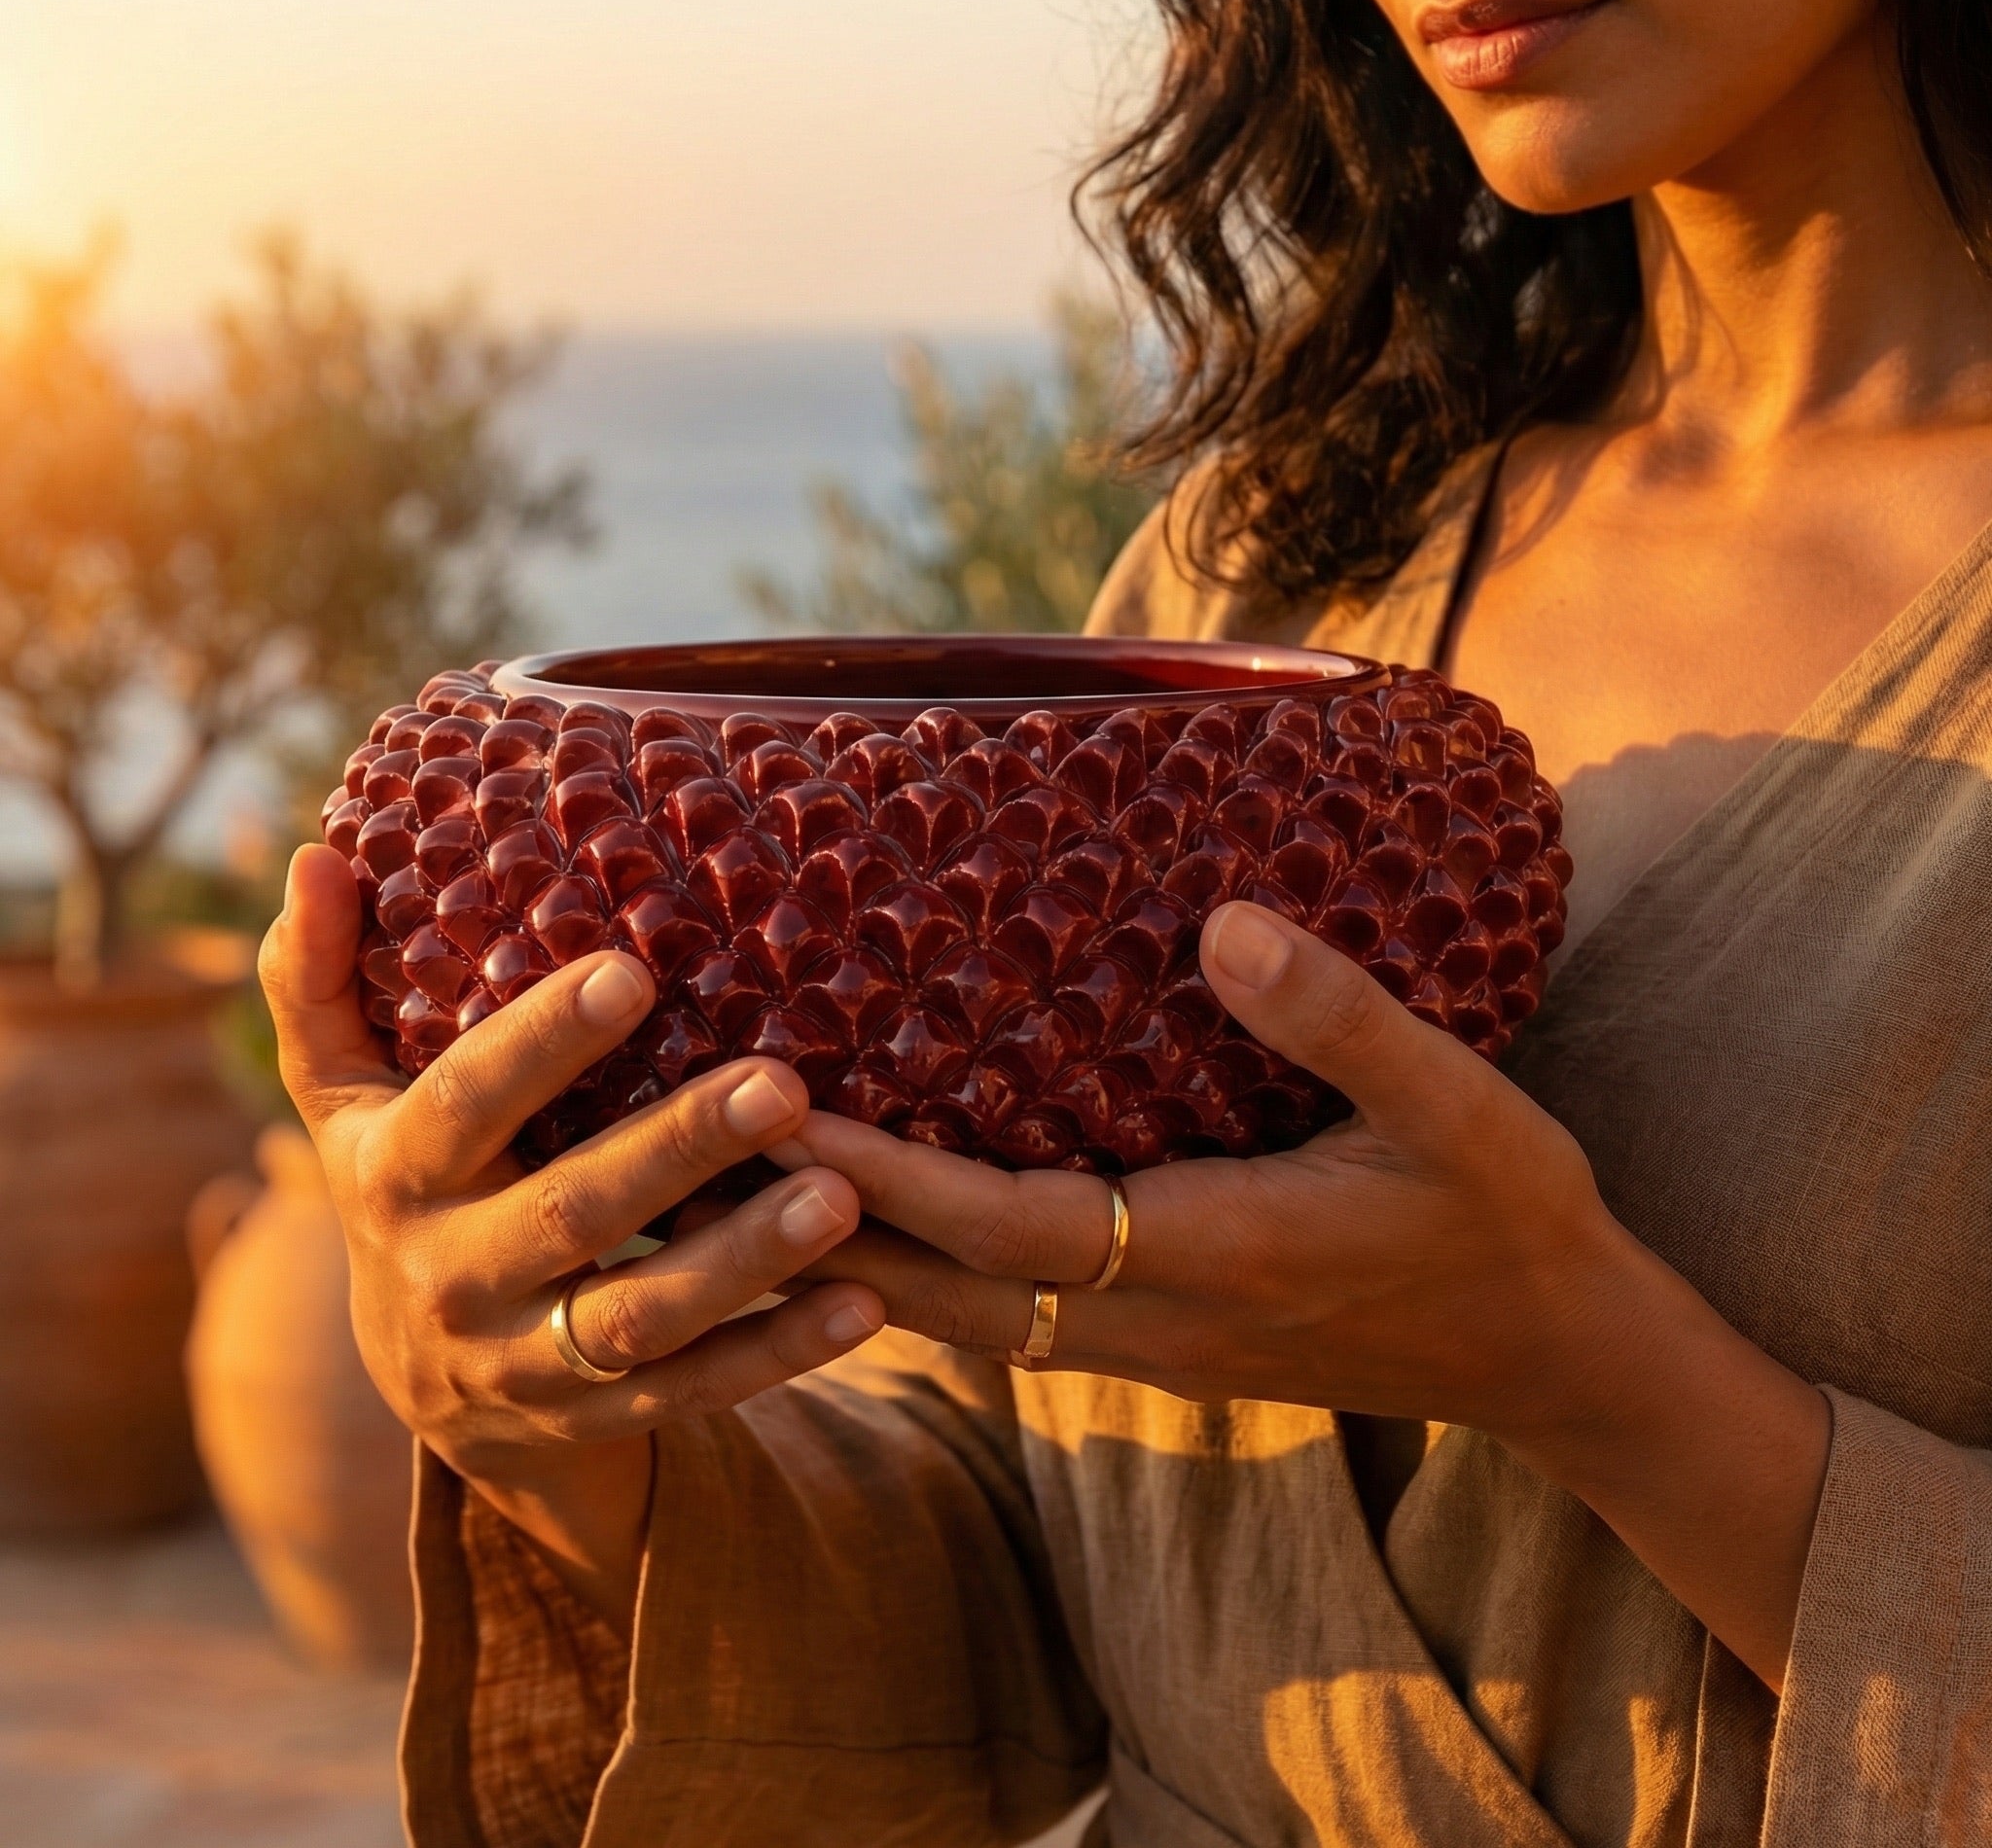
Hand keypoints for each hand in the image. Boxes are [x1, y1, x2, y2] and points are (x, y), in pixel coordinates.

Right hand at [258, 843, 885, 1626]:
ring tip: (840, 1194)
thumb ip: (317, 983)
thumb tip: (314, 857)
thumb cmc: (411, 1184)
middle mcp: (456, 1276)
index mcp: (398, 1175)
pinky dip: (780, 1350)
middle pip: (574, 1211)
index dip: (540, 1042)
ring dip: (745, 1259)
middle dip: (678, 1150)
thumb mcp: (344, 1097)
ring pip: (642, 1317)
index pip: (465, 1101)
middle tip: (779, 1083)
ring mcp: (529, 1359)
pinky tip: (865, 1301)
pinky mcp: (602, 1413)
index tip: (631, 971)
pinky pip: (696, 1390)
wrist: (423, 1382)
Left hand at [777, 899, 1615, 1427]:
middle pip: (943, 1297)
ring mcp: (1149, 1348)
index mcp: (1214, 1257)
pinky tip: (867, 1229)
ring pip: (959, 1323)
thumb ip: (1339, 1019)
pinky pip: (1002, 1322)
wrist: (1555, 1354)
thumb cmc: (1505, 1219)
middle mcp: (1156, 1321)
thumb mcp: (1454, 1105)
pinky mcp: (1155, 1346)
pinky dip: (917, 1279)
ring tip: (741, 1195)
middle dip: (817, 1234)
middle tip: (693, 1162)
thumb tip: (1219, 926)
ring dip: (848, 1266)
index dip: (889, 1178)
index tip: (778, 1114)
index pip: (1011, 1228)